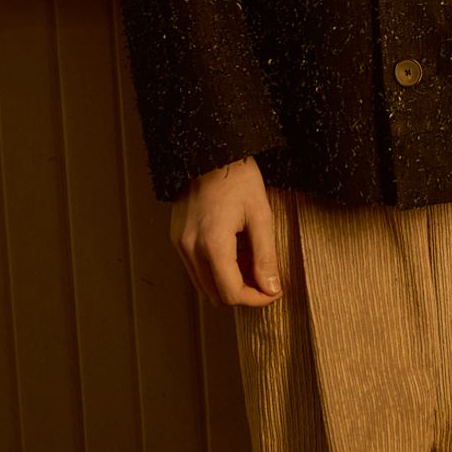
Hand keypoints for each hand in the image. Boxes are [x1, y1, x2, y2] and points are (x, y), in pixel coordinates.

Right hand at [171, 156, 282, 307]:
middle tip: (265, 278)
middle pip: (216, 295)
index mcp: (212, 244)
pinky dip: (216, 271)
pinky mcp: (177, 239)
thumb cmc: (238, 178)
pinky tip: (234, 252)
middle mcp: (190, 249)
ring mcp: (180, 245)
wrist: (210, 152)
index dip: (256, 299)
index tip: (274, 291)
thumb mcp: (261, 214)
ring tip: (251, 262)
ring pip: (204, 286)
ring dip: (229, 284)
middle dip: (244, 293)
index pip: (232, 293)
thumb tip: (271, 289)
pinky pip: (196, 269)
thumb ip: (266, 256)